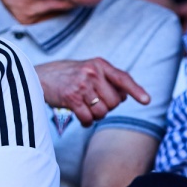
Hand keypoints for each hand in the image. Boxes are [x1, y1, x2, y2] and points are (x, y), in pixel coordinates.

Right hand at [35, 58, 150, 125]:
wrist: (39, 77)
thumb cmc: (67, 75)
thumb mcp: (88, 69)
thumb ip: (107, 79)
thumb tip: (126, 96)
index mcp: (99, 64)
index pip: (123, 78)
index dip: (136, 90)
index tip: (147, 100)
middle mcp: (92, 73)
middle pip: (114, 102)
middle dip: (107, 106)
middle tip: (94, 101)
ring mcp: (81, 85)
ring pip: (102, 112)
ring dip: (96, 115)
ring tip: (86, 108)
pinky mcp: (71, 98)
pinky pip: (88, 119)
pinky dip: (86, 122)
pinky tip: (80, 116)